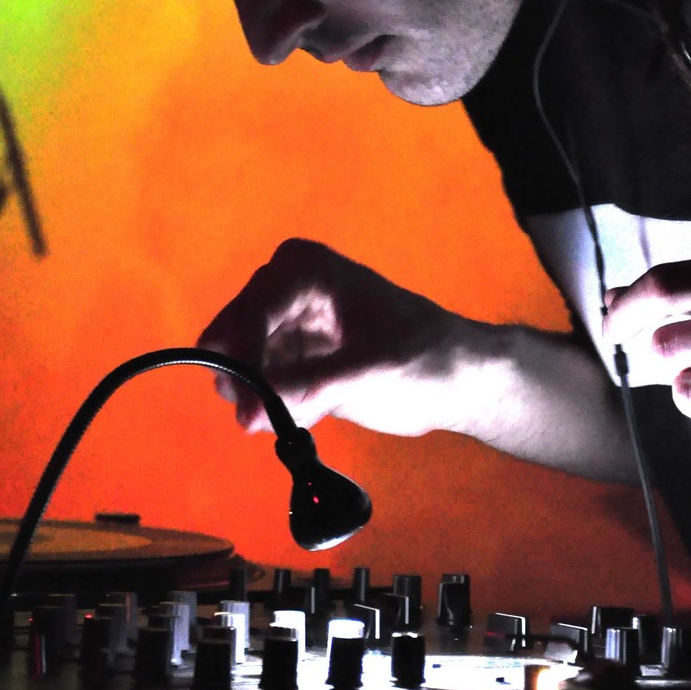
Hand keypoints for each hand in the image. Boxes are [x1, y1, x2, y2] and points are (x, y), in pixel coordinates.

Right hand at [197, 238, 474, 435]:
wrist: (459, 379)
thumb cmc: (428, 358)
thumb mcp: (372, 371)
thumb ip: (309, 389)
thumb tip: (247, 415)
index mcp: (305, 270)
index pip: (251, 311)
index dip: (240, 359)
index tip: (245, 408)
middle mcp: (284, 292)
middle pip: (231, 337)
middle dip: (247, 383)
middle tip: (268, 419)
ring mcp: (284, 329)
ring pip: (239, 369)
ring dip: (263, 401)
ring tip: (312, 410)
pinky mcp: (291, 364)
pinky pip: (260, 392)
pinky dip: (279, 410)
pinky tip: (316, 414)